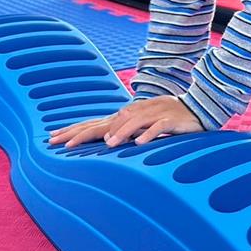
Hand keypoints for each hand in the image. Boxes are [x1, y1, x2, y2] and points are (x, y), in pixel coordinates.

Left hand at [48, 95, 203, 148]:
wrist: (197, 106)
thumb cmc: (167, 117)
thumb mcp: (142, 124)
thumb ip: (125, 129)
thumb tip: (104, 139)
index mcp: (126, 115)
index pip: (95, 122)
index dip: (75, 130)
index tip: (53, 139)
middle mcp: (136, 112)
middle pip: (106, 122)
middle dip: (85, 132)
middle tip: (65, 144)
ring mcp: (154, 114)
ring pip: (134, 122)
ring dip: (121, 133)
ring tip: (108, 144)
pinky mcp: (171, 119)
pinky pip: (159, 127)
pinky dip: (150, 134)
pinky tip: (141, 143)